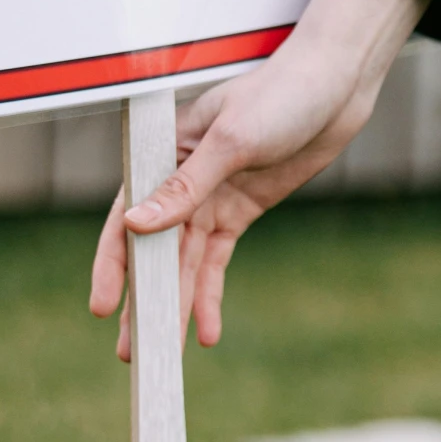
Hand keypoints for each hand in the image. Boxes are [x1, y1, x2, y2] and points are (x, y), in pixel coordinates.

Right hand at [89, 0, 428, 359]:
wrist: (336, 85)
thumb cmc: (281, 94)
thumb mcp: (232, 140)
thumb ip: (185, 186)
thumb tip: (136, 227)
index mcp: (162, 153)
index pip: (126, 219)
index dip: (113, 266)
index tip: (103, 308)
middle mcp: (179, 180)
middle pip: (153, 252)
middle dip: (144, 302)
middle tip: (133, 353)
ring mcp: (210, 198)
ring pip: (184, 265)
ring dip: (175, 308)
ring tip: (166, 356)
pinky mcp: (239, 212)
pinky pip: (216, 263)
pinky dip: (210, 296)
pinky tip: (207, 332)